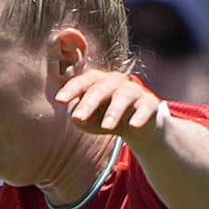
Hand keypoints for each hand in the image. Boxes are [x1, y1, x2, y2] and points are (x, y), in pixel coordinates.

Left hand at [54, 69, 171, 141]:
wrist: (137, 125)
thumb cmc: (104, 118)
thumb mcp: (88, 119)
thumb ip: (79, 117)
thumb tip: (75, 116)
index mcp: (97, 82)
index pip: (83, 82)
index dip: (71, 89)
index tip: (59, 100)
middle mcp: (115, 81)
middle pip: (100, 88)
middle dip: (89, 103)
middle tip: (78, 118)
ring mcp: (133, 91)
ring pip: (123, 96)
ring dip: (114, 111)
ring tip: (107, 127)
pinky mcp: (150, 103)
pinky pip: (145, 107)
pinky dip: (140, 116)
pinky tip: (133, 125)